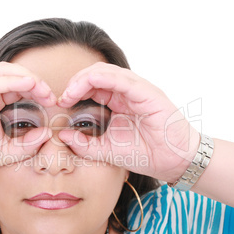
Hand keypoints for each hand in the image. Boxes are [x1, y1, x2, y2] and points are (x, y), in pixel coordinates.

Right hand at [0, 62, 54, 177]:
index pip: (19, 86)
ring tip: (41, 87)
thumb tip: (47, 133)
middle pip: (13, 74)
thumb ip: (27, 144)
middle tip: (50, 95)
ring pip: (1, 72)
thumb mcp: (6, 151)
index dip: (37, 90)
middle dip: (35, 82)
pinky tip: (26, 85)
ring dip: (24, 77)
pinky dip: (8, 81)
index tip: (53, 101)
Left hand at [57, 62, 199, 181]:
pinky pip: (121, 79)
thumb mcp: (106, 151)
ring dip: (83, 79)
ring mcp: (137, 90)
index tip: (61, 103)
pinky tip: (86, 86)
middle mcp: (126, 92)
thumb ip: (84, 144)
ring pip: (105, 71)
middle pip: (95, 74)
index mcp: (117, 102)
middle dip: (75, 82)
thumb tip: (62, 135)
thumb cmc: (144, 154)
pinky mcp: (147, 92)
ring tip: (70, 93)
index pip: (91, 86)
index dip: (73, 91)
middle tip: (63, 97)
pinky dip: (101, 79)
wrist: (173, 162)